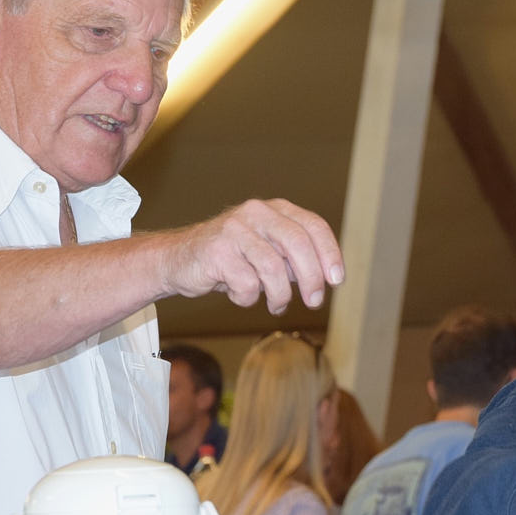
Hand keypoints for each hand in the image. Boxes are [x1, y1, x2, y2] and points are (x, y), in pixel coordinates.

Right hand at [164, 199, 342, 313]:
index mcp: (275, 209)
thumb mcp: (269, 253)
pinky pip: (247, 284)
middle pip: (298, 244)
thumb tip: (330, 277)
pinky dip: (248, 298)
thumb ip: (296, 259)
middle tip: (314, 302)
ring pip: (274, 269)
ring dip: (280, 295)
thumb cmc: (233, 259)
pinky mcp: (217, 251)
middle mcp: (256, 212)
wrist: (178, 261)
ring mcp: (235, 229)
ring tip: (276, 305)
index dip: (330, 254)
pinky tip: (240, 295)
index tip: (337, 281)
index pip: (313, 226)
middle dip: (312, 278)